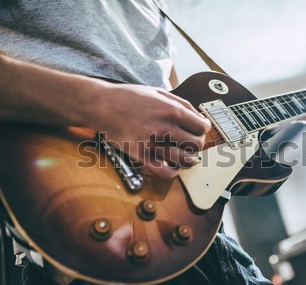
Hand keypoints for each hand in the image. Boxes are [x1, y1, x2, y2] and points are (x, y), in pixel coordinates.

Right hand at [92, 83, 210, 178]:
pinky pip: (165, 172)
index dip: (203, 129)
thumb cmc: (130, 97)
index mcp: (171, 109)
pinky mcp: (140, 155)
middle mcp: (164, 126)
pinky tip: (172, 165)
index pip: (202, 127)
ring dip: (188, 159)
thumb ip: (182, 104)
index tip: (199, 130)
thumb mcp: (159, 92)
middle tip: (191, 143)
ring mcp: (152, 143)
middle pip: (196, 144)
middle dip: (197, 144)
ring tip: (184, 155)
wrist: (101, 105)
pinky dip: (173, 172)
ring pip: (184, 160)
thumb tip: (199, 118)